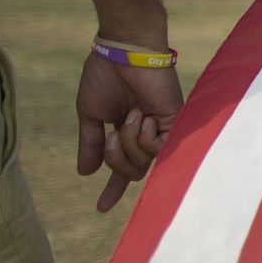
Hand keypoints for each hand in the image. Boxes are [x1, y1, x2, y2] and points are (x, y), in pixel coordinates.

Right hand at [75, 51, 182, 211]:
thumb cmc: (106, 77)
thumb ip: (91, 144)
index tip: (101, 208)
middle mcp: (147, 131)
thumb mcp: (91, 116)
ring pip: (145, 163)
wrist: (122, 53)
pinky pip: (159, 149)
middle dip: (116, 161)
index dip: (113, 188)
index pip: (123, 166)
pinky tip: (144, 117)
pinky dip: (144, 138)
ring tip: (131, 116)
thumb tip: (86, 173)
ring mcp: (162, 127)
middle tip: (110, 136)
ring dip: (128, 144)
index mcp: (127, 130)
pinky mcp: (176, 120)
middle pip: (134, 171)